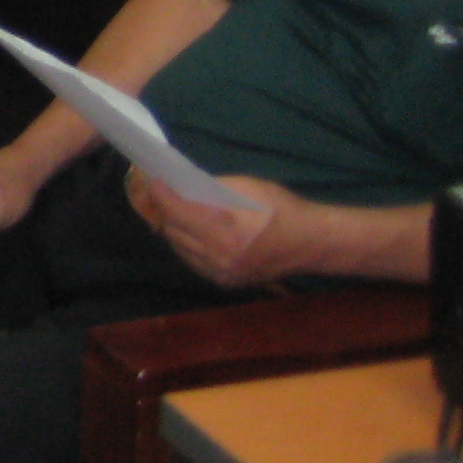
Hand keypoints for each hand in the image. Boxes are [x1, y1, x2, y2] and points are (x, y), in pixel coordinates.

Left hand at [127, 169, 289, 286]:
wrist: (312, 244)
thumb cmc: (282, 208)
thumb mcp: (247, 187)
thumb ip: (211, 188)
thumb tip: (182, 183)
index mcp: (226, 229)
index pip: (178, 210)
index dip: (161, 193)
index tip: (151, 179)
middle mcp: (220, 255)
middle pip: (174, 230)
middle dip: (164, 209)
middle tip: (160, 192)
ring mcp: (222, 272)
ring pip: (180, 248)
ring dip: (173, 228)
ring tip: (172, 210)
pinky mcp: (226, 282)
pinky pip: (193, 262)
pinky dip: (187, 246)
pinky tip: (190, 232)